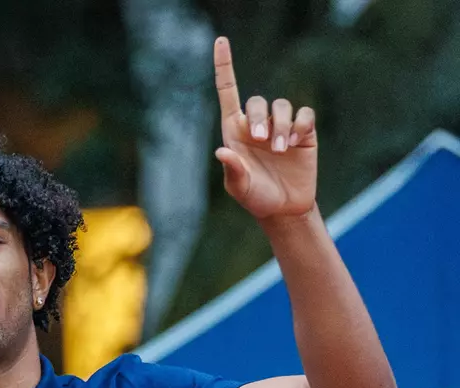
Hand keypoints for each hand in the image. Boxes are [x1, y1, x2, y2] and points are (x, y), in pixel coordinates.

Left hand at [213, 37, 316, 220]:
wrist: (285, 210)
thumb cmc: (257, 199)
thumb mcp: (240, 188)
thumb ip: (233, 170)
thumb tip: (222, 152)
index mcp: (236, 133)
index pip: (229, 93)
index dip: (225, 67)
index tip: (220, 41)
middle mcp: (257, 125)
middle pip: (257, 101)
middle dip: (260, 117)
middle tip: (262, 140)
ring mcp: (281, 127)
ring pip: (282, 106)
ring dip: (282, 127)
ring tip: (281, 151)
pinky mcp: (304, 132)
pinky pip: (304, 115)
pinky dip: (300, 126)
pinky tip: (297, 143)